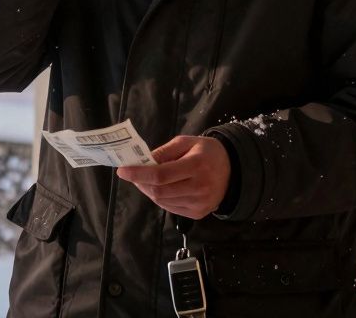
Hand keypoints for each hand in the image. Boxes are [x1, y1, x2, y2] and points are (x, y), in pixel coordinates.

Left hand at [117, 136, 231, 219]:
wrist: (233, 170)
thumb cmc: (206, 152)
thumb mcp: (186, 142)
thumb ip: (164, 152)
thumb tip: (142, 162)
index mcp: (197, 165)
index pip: (161, 174)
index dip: (139, 174)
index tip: (122, 170)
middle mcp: (200, 187)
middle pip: (159, 191)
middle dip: (140, 183)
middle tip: (132, 174)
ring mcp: (200, 203)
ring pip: (163, 202)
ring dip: (149, 191)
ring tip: (146, 180)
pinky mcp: (199, 213)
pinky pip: (171, 208)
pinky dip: (160, 198)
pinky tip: (161, 188)